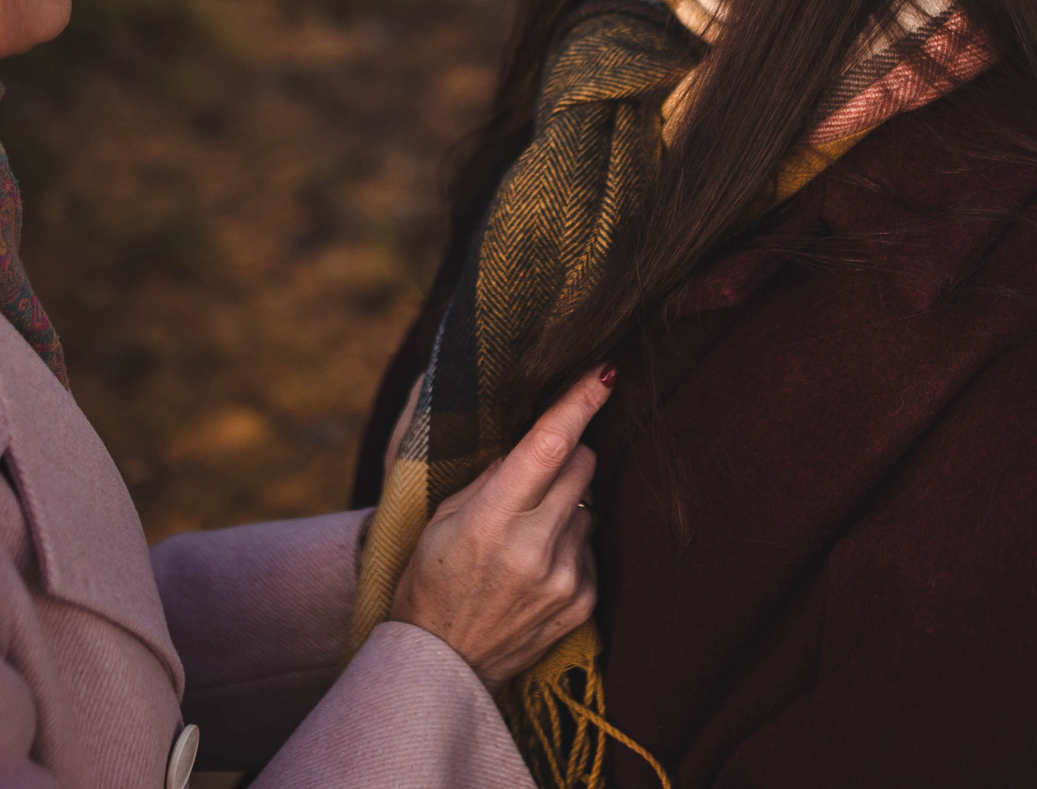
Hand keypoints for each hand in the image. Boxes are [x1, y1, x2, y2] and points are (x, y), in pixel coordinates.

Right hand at [388, 367, 611, 685]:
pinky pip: (591, 543)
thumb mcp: (443, 519)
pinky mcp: (583, 601)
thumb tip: (534, 438)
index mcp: (490, 521)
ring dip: (566, 502)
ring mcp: (564, 578)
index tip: (604, 372)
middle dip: (567, 453)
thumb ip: (491, 477)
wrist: (443, 663)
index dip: (579, 403)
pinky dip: (570, 540)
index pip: (548, 446)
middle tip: (538, 468)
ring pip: (589, 503)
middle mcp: (534, 549)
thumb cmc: (432, 580)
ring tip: (526, 531)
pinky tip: (537, 563)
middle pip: (583, 465)